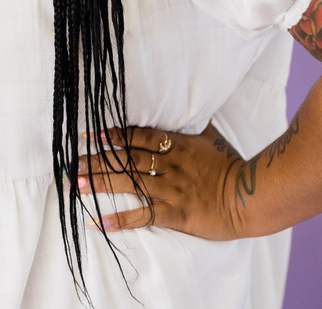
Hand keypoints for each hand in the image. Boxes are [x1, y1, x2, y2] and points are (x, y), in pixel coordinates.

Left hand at [75, 123, 247, 240]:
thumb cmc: (231, 164)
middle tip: (72, 161)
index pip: (138, 136)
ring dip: (102, 184)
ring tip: (77, 183)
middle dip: (98, 160)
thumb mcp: (212, 136)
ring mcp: (171, 189)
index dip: (113, 135)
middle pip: (127, 160)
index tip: (90, 135)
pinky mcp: (176, 213)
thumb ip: (195, 121)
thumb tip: (193, 101)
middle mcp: (168, 165)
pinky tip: (100, 222)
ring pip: (130, 183)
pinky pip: (145, 215)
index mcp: (176, 145)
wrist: (250, 195)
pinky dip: (122, 220)